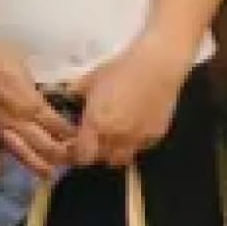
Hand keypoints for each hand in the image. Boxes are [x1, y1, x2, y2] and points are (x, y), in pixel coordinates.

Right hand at [0, 44, 78, 178]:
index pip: (57, 125)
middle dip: (60, 154)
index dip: (70, 134)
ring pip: (21, 152)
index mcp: (31, 103)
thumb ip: (32, 84)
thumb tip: (41, 92)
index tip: (80, 139)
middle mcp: (17, 121)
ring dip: (37, 165)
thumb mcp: (23, 64)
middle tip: (71, 162)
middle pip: (44, 145)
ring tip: (48, 174)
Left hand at [72, 36, 192, 168]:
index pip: (82, 155)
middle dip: (94, 151)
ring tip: (112, 136)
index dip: (76, 153)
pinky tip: (132, 128)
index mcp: (96, 125)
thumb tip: (69, 101)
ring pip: (121, 158)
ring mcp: (138, 140)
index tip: (75, 144)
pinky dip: (133, 144)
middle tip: (93, 138)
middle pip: (100, 159)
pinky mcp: (156, 136)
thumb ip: (76, 96)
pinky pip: (139, 149)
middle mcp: (116, 138)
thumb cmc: (121, 68)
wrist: (157, 65)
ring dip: (113, 152)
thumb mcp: (89, 80)